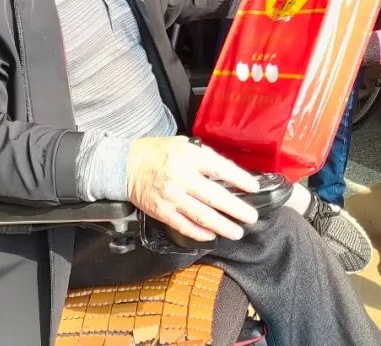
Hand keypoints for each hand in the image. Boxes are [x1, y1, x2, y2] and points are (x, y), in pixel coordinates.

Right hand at [126, 137, 259, 242]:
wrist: (127, 165)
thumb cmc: (159, 152)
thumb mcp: (184, 144)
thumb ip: (205, 157)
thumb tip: (228, 174)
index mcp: (189, 156)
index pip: (220, 169)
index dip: (239, 179)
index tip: (253, 187)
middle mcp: (181, 177)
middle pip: (214, 197)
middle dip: (236, 209)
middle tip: (251, 217)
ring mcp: (171, 196)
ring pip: (201, 216)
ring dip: (222, 226)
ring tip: (237, 232)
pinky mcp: (162, 211)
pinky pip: (184, 226)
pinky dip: (200, 233)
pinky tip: (212, 235)